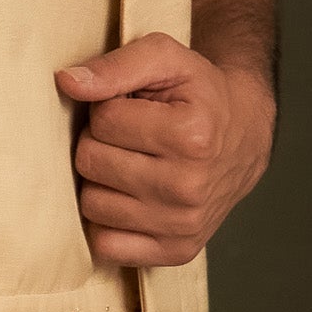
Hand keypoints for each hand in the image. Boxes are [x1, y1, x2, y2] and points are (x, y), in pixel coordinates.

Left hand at [56, 32, 276, 267]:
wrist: (243, 136)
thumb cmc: (199, 95)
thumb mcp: (166, 59)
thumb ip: (117, 65)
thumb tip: (68, 82)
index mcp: (191, 136)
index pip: (103, 120)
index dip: (111, 108)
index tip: (136, 108)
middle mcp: (189, 187)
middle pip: (91, 163)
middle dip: (102, 143)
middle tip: (131, 137)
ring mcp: (183, 225)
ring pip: (92, 204)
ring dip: (103, 182)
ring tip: (132, 164)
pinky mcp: (176, 251)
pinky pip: (105, 246)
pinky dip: (108, 222)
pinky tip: (130, 198)